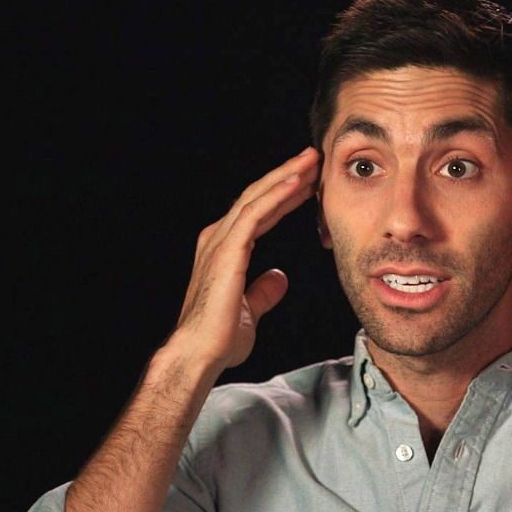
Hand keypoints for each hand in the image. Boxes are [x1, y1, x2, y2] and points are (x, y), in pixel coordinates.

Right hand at [168, 146, 320, 372]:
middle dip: (286, 176)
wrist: (198, 353)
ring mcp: (220, 241)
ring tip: (310, 160)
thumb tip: (278, 277)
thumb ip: (263, 291)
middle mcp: (219, 239)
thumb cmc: (218, 338)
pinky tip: (296, 181)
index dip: (283, 196)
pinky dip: (276, 194)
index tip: (307, 183)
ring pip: (256, 197)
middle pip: (257, 197)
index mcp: (224, 251)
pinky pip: (254, 213)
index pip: (258, 214)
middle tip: (312, 158)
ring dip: (285, 176)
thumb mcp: (250, 310)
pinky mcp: (227, 249)